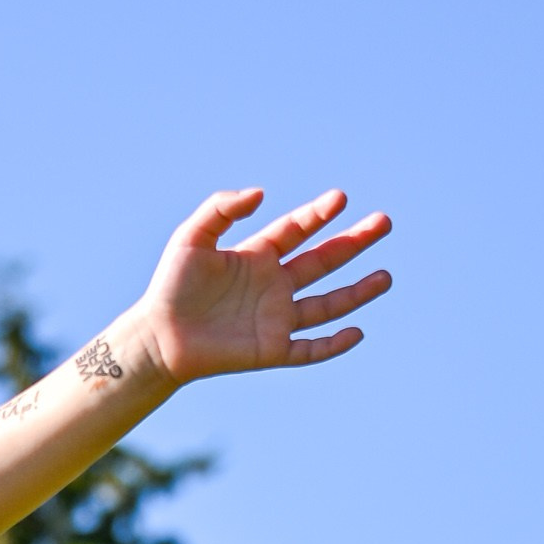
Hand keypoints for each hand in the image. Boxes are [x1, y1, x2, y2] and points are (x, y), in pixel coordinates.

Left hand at [138, 187, 391, 384]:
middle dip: (354, 242)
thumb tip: (261, 193)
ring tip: (386, 277)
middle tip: (384, 222)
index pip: (297, 230)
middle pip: (323, 261)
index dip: (319, 214)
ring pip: (327, 305)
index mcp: (258, 256)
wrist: (158, 337)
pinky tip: (357, 332)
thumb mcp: (192, 237)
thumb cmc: (171, 286)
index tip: (340, 198)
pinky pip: (310, 349)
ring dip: (357, 292)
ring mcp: (276, 318)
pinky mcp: (271, 350)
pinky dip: (333, 344)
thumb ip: (222, 208)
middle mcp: (273, 285)